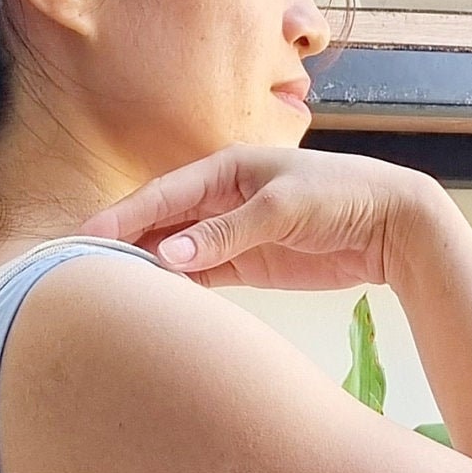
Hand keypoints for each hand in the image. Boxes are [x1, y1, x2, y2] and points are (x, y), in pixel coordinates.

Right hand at [81, 146, 446, 292]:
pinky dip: (178, 288)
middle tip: (81, 271)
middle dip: (125, 242)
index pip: (161, 195)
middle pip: (161, 223)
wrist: (391, 224)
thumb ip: (224, 234)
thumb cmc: (340, 197)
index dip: (122, 216)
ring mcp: (232, 233)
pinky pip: (202, 275)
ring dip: (148, 268)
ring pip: (177, 252)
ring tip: (110, 292)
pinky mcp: (247, 264)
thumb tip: (167, 256)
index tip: (86, 238)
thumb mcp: (280, 210)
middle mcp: (221, 198)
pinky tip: (155, 303)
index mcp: (224, 169)